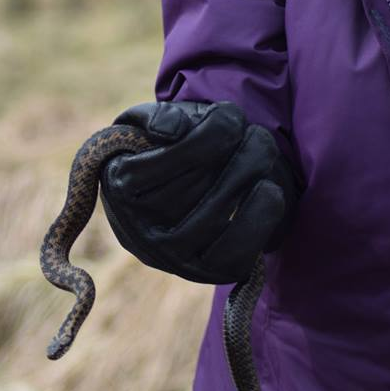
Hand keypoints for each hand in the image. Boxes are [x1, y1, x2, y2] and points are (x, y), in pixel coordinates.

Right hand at [100, 101, 300, 283]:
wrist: (192, 192)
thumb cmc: (174, 149)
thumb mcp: (155, 122)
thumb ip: (158, 116)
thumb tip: (172, 131)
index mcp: (119, 183)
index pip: (180, 149)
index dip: (218, 126)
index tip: (231, 115)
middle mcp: (137, 228)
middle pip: (204, 177)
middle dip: (241, 145)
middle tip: (255, 133)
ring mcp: (170, 258)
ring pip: (219, 211)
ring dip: (254, 172)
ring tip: (264, 151)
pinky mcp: (203, 274)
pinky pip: (237, 251)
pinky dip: (261, 216)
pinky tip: (270, 189)